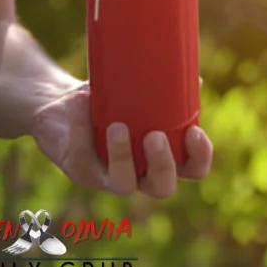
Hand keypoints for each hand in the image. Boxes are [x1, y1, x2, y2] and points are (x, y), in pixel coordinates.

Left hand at [31, 82, 212, 198]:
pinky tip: (82, 101)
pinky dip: (81, 129)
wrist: (66, 105)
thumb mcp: (141, 91)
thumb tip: (194, 79)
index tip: (193, 131)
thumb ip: (166, 88)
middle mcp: (141, 174)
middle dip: (162, 165)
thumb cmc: (113, 99)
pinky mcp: (80, 171)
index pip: (194, 169)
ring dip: (122, 156)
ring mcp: (110, 177)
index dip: (199, 157)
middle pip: (162, 187)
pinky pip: (82, 157)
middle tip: (155, 136)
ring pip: (122, 183)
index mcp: (164, 155)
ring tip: (117, 126)